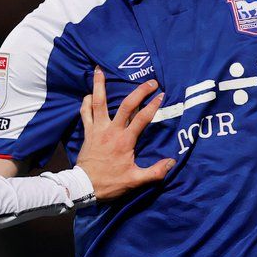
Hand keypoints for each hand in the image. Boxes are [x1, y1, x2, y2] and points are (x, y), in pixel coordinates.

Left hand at [76, 68, 174, 199]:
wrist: (84, 187)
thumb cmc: (110, 183)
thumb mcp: (135, 181)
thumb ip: (154, 172)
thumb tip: (172, 163)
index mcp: (125, 140)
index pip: (142, 118)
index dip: (153, 105)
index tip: (161, 95)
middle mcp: (111, 130)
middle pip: (126, 105)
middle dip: (139, 91)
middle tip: (150, 82)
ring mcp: (97, 129)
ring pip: (98, 102)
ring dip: (99, 85)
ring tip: (99, 69)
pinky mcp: (87, 132)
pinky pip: (85, 113)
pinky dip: (86, 102)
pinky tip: (89, 94)